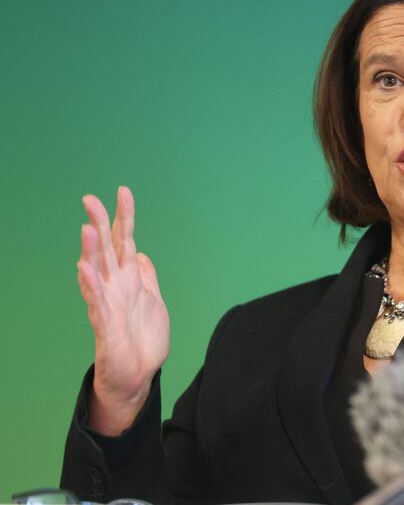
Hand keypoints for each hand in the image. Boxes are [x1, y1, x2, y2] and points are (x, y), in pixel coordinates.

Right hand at [77, 186, 169, 434]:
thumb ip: (147, 277)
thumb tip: (141, 254)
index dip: (124, 218)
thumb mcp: (154, 301)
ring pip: (97, 272)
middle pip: (106, 249)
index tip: (123, 192)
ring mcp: (108, 304)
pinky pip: (96, 302)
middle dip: (100, 224)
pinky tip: (83, 269)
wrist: (138, 377)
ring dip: (91, 251)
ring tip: (86, 229)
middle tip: (90, 198)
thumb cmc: (143, 340)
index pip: (125, 242)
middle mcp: (115, 287)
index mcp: (129, 279)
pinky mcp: (105, 326)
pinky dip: (90, 285)